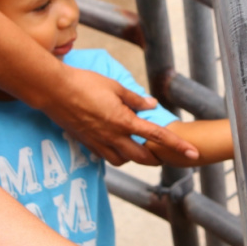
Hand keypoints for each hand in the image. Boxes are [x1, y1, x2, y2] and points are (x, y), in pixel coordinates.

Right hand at [38, 65, 198, 165]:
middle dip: (156, 158)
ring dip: (134, 158)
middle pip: (142, 157)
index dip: (178, 146)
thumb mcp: (114, 86)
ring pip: (123, 161)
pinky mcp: (86, 143)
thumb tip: (151, 104)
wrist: (53, 91)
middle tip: (163, 154)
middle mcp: (113, 137)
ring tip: (138, 148)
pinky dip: (116, 154)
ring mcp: (98, 143)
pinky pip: (106, 156)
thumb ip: (135, 99)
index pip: (157, 137)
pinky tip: (116, 144)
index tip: (193, 154)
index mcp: (124, 121)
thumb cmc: (84, 84)